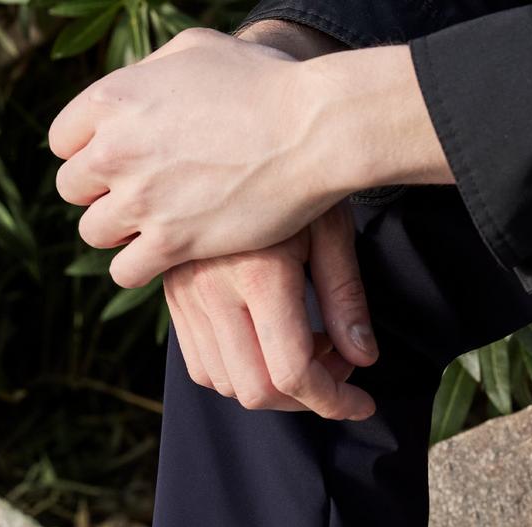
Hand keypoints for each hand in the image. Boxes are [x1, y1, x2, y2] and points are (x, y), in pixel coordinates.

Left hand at [50, 29, 337, 287]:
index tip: (118, 162)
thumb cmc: (264, 83)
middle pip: (72, 189)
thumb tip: (136, 89)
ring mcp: (141, 199)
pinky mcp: (171, 243)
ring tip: (151, 228)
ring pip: (93, 233)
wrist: (309, 129)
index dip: (89, 153)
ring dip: (118, 233)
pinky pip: (124, 272)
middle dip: (100, 193)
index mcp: (113, 98)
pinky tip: (161, 259)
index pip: (63, 141)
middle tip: (138, 196)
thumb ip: (150, 73)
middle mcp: (116, 149)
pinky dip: (137, 269)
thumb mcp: (195, 49)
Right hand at [163, 22, 376, 423]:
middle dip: (302, 399)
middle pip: (254, 390)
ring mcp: (182, 288)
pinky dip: (235, 369)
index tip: (361, 402)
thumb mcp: (331, 228)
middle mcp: (212, 285)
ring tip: (304, 346)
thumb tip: (362, 361)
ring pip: (221, 381)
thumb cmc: (299, 168)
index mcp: (258, 272)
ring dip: (268, 385)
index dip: (333, 401)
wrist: (235, 119)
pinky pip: (197, 360)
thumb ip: (346, 298)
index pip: (292, 374)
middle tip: (334, 371)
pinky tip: (265, 338)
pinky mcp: (169, 287)